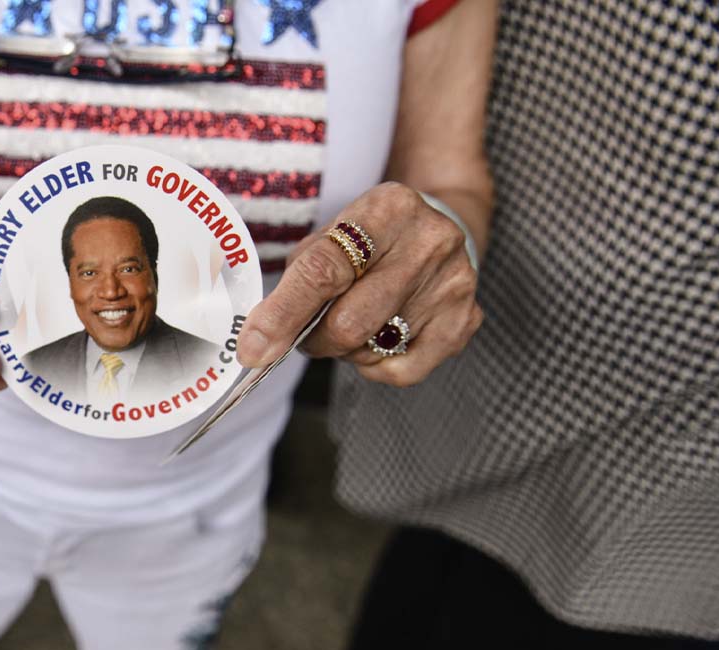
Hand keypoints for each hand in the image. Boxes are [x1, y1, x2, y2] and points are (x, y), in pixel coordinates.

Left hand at [238, 182, 482, 386]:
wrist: (441, 229)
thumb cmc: (369, 239)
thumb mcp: (331, 235)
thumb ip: (298, 280)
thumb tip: (259, 341)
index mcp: (386, 209)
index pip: (323, 271)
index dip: (282, 314)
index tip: (253, 348)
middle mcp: (428, 242)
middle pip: (348, 323)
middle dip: (315, 339)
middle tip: (310, 332)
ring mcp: (453, 284)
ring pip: (371, 350)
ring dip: (345, 350)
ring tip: (354, 320)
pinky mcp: (465, 320)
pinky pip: (401, 371)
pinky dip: (375, 366)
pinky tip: (379, 339)